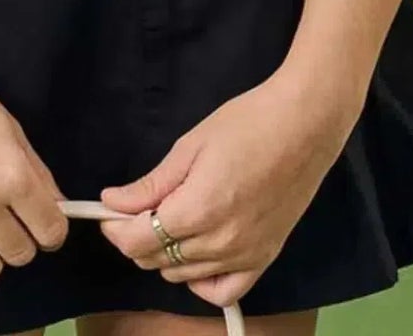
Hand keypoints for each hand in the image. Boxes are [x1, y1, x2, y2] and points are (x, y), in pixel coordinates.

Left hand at [97, 72, 362, 306]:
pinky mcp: (265, 258)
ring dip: (164, 254)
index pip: (139, 239)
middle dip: (136, 237)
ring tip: (167, 221)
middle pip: (157, 259)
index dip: (115, 227)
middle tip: (137, 209)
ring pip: (184, 275)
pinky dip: (202, 280)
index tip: (108, 211)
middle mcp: (220, 242)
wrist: (304, 125)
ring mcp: (245, 255)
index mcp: (198, 209)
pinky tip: (197, 255)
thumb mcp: (190, 146)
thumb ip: (152, 183)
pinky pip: (224, 290)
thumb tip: (113, 203)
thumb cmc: (247, 123)